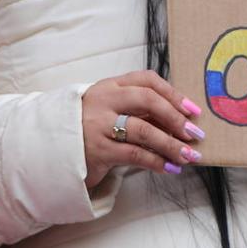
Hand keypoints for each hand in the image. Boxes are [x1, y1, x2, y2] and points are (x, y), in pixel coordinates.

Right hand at [81, 70, 203, 187]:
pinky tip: (170, 167)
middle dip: (175, 117)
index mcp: (110, 85)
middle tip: (194, 134)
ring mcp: (100, 125)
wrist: (51, 149)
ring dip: (171, 144)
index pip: (147, 80)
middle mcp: (105, 101)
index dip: (174, 93)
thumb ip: (137, 110)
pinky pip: (135, 155)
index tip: (193, 110)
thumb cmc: (89, 127)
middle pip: (148, 100)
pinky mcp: (98, 150)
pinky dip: (157, 161)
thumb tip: (178, 120)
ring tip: (188, 155)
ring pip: (144, 130)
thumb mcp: (110, 109)